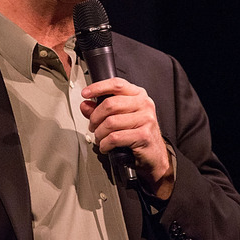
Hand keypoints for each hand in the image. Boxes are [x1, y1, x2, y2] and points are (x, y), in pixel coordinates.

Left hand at [80, 77, 173, 198]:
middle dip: (95, 117)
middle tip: (92, 126)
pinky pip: (115, 137)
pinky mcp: (144, 135)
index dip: (98, 87)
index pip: (117, 84)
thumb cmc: (137, 133)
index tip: (85, 93)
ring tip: (99, 138)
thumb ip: (101, 110)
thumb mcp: (119, 117)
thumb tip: (85, 105)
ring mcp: (146, 119)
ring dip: (99, 133)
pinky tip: (106, 146)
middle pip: (110, 104)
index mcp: (138, 95)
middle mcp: (144, 104)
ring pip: (110, 122)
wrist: (154, 154)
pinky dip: (105, 144)